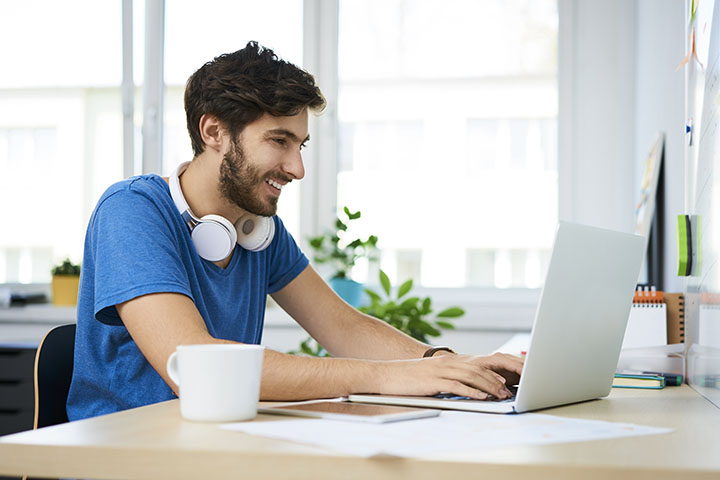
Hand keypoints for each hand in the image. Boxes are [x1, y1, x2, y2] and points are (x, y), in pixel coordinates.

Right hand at [373, 352, 523, 399]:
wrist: (384, 375)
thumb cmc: (406, 379)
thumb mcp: (430, 376)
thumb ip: (446, 380)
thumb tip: (462, 389)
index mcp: (446, 361)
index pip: (475, 366)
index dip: (492, 374)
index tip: (504, 383)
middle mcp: (445, 363)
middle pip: (477, 370)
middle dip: (495, 381)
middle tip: (507, 392)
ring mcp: (439, 371)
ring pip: (471, 377)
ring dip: (488, 387)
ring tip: (500, 395)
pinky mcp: (432, 381)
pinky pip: (456, 386)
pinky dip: (471, 392)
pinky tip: (481, 397)